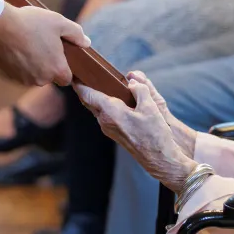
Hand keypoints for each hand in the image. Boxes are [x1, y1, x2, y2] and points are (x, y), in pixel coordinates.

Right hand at [0, 3, 90, 86]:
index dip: (65, 67)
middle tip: (43, 43)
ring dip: (33, 63)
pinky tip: (17, 47)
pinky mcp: (10, 75)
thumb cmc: (32, 23)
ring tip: (28, 43)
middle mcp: (41, 79)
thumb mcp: (59, 22)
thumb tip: (87, 42)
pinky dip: (19, 63)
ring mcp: (24, 79)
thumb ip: (76, 34)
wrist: (0, 25)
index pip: (67, 78)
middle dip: (47, 64)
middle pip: (49, 76)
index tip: (60, 55)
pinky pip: (19, 71)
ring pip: (33, 74)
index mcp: (57, 69)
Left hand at [73, 78, 196, 190]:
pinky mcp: (114, 134)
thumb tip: (132, 81)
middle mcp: (105, 121)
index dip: (79, 83)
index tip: (73, 73)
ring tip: (96, 83)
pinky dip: (102, 105)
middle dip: (85, 88)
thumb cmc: (155, 134)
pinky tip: (111, 99)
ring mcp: (108, 129)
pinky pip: (103, 115)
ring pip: (96, 109)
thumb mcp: (151, 106)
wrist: (159, 160)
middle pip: (88, 101)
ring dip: (94, 97)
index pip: (87, 95)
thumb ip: (140, 89)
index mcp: (110, 112)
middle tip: (83, 74)